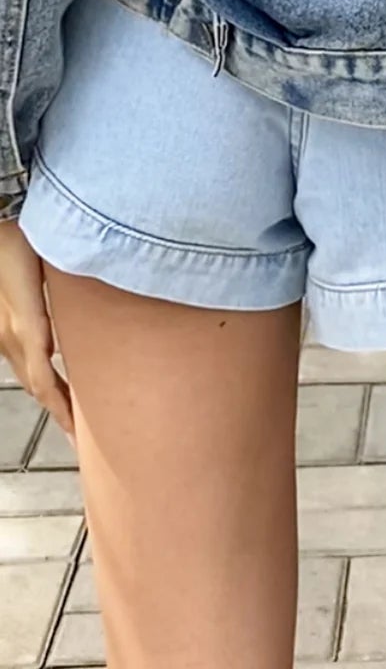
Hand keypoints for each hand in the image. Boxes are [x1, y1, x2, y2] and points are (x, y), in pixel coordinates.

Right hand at [0, 221, 72, 439]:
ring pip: (29, 374)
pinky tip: (52, 377)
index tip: (76, 432)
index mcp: (24, 328)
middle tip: (79, 437)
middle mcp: (11, 337)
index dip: (60, 409)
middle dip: (58, 411)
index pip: (44, 381)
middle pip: (37, 385)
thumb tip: (53, 346)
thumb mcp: (34, 271)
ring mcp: (5, 333)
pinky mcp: (5, 324)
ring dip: (50, 396)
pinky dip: (40, 376)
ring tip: (70, 415)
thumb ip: (44, 308)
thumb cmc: (11, 246)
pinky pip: (24, 359)